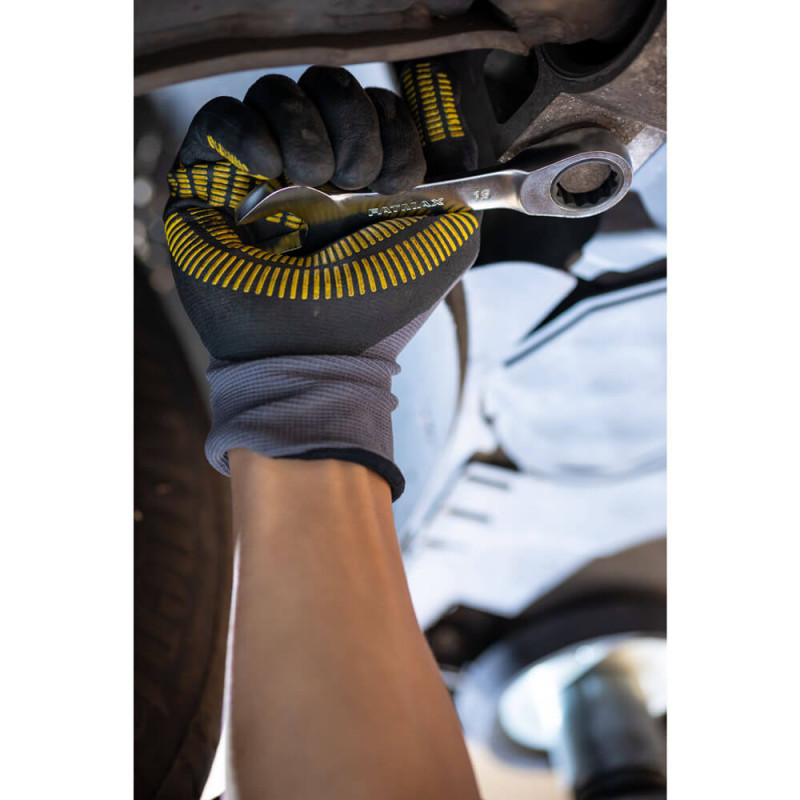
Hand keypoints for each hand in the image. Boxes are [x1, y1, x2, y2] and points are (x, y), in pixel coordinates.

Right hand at [163, 61, 479, 497]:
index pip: (370, 108)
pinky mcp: (207, 185)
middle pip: (324, 88)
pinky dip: (248, 132)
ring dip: (305, 130)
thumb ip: (458, 196)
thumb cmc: (375, 311)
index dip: (390, 122)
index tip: (399, 176)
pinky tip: (270, 170)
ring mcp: (257, 176)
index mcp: (357, 180)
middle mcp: (308, 171)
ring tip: (307, 180)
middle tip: (355, 178)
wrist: (314, 359)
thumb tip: (461, 149)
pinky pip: (218, 119)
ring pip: (275, 95)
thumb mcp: (443, 250)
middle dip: (353, 124)